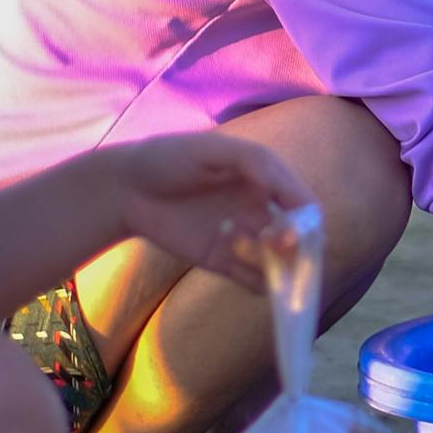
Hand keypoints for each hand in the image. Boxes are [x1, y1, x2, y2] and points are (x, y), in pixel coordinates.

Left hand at [108, 133, 310, 288]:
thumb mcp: (213, 149)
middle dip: (297, 248)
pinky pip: (253, 280)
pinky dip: (258, 284)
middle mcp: (262, 210)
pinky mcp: (223, 261)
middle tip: (276, 246)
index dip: (308, 220)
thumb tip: (286, 191)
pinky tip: (241, 272)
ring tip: (243, 252)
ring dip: (277, 267)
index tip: (296, 233)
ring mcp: (244, 238)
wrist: (124, 188)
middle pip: (298, 238)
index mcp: (267, 180)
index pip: (304, 204)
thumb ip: (254, 162)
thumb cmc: (169, 157)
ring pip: (279, 263)